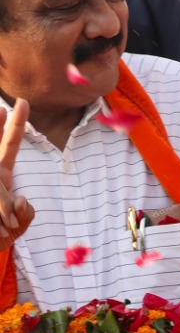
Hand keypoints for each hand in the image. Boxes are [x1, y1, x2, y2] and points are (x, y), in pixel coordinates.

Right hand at [0, 101, 33, 252]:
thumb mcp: (17, 228)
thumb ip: (25, 216)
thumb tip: (21, 200)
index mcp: (1, 177)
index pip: (9, 145)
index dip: (15, 125)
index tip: (22, 103)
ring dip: (2, 209)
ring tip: (5, 229)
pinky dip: (2, 211)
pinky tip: (3, 229)